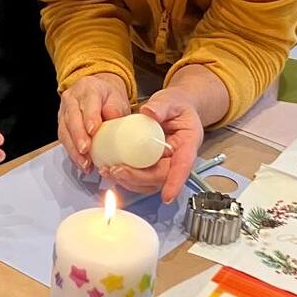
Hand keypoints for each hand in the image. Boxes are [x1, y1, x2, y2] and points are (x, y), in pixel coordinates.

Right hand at [58, 72, 131, 174]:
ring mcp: (64, 111)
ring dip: (73, 149)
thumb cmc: (108, 97)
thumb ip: (115, 107)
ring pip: (65, 130)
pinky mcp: (61, 123)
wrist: (98, 93)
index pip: (88, 102)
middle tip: (85, 150)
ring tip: (84, 162)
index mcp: (88, 88)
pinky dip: (72, 153)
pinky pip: (64, 139)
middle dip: (78, 136)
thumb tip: (113, 118)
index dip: (90, 117)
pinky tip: (81, 162)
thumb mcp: (117, 98)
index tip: (93, 130)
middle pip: (72, 118)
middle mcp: (72, 98)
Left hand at [105, 87, 203, 203]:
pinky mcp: (152, 166)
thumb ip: (161, 105)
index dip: (175, 182)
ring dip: (128, 181)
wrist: (176, 108)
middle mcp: (177, 159)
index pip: (183, 166)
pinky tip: (111, 169)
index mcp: (188, 144)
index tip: (167, 196)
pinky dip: (125, 178)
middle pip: (161, 177)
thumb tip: (149, 111)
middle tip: (117, 170)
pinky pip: (140, 179)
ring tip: (109, 170)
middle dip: (138, 178)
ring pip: (149, 183)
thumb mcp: (171, 100)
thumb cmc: (178, 105)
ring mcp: (164, 164)